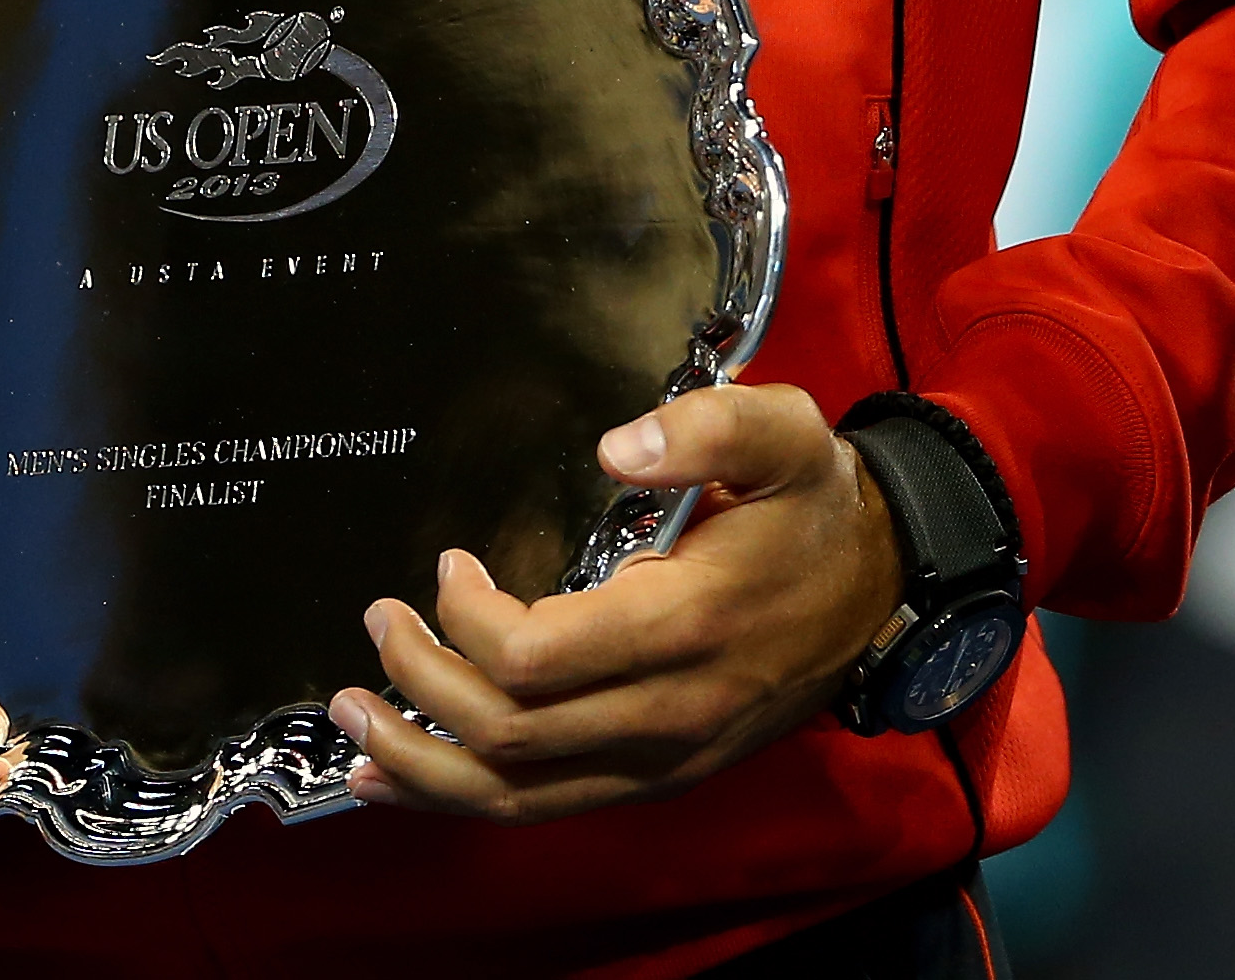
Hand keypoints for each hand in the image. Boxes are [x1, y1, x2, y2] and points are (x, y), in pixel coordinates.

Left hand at [336, 385, 904, 821]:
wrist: (882, 588)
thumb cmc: (815, 508)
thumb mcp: (783, 436)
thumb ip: (705, 426)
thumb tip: (616, 446)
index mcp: (687, 625)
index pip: (539, 658)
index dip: (469, 618)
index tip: (451, 565)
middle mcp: (669, 712)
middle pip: (511, 733)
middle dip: (422, 682)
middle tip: (379, 622)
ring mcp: (663, 759)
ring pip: (517, 795)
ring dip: (421, 763)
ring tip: (352, 721)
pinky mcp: (656, 777)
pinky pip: (545, 809)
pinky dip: (462, 801)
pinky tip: (399, 782)